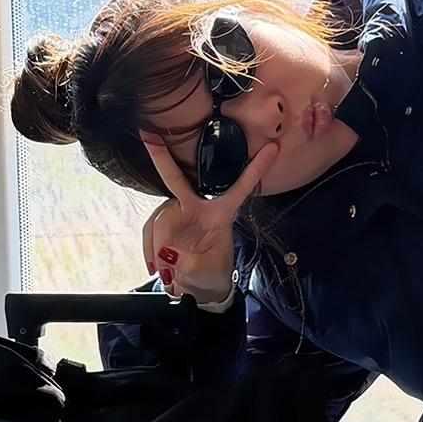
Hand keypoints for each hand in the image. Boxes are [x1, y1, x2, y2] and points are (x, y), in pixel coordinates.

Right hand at [138, 134, 278, 302]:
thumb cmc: (211, 273)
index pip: (240, 187)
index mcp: (221, 213)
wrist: (198, 285)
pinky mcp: (162, 224)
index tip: (273, 148)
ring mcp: (177, 213)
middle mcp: (197, 206)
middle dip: (161, 156)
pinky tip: (156, 268)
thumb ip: (190, 264)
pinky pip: (149, 231)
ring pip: (159, 219)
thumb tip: (169, 255)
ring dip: (157, 245)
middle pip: (176, 179)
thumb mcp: (207, 272)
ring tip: (166, 273)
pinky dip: (150, 251)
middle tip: (148, 136)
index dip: (255, 168)